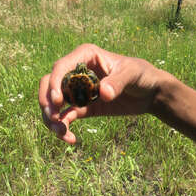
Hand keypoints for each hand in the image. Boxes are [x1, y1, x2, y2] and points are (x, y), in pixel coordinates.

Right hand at [39, 44, 161, 143]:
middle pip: (49, 84)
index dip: (55, 83)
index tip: (57, 101)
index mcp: (85, 57)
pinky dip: (63, 127)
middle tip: (53, 118)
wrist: (149, 93)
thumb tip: (102, 94)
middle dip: (46, 101)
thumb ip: (117, 82)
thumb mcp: (132, 74)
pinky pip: (66, 116)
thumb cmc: (141, 75)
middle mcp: (76, 72)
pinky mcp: (82, 107)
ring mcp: (77, 90)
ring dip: (51, 118)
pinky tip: (70, 138)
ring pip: (53, 103)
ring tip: (61, 133)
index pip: (61, 67)